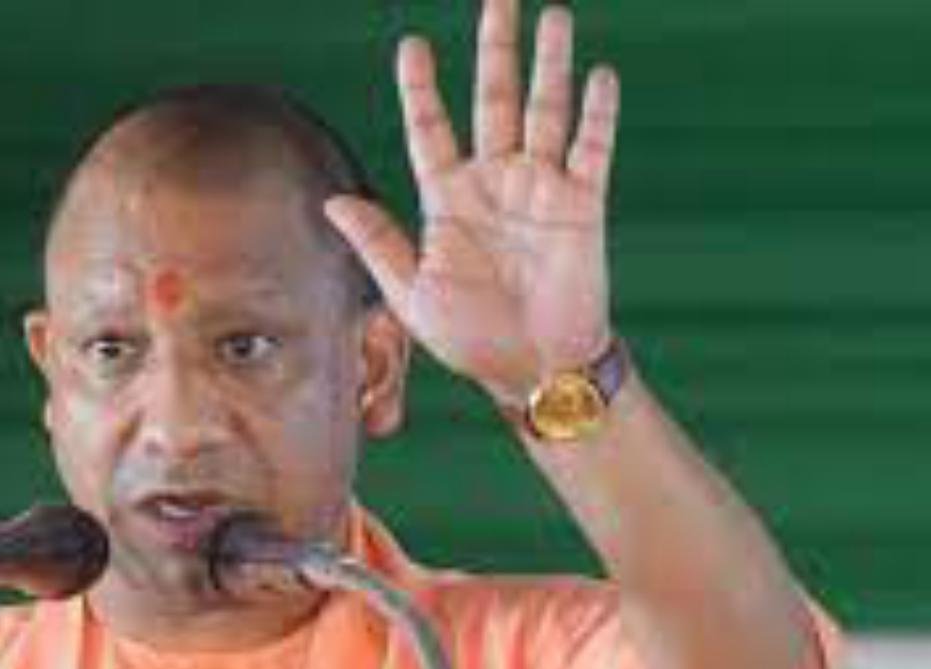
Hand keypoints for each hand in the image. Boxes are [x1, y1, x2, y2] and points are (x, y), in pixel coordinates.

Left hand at [325, 0, 620, 405]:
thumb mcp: (412, 294)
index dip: (422, 88)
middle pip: (493, 100)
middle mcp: (494, 183)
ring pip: (545, 111)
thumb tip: (332, 201)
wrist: (532, 371)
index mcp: (448, 200)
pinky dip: (596, 114)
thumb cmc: (470, 338)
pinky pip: (591, 150)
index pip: (431, 130)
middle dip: (495, 49)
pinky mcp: (582, 205)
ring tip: (551, 15)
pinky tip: (598, 76)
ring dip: (549, 64)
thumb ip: (378, 244)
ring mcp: (540, 189)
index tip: (412, 45)